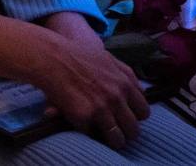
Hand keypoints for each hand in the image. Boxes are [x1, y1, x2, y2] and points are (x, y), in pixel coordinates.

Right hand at [36, 12, 149, 148]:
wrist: (52, 57)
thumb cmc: (77, 55)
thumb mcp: (108, 58)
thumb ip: (125, 74)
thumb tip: (139, 91)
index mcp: (125, 83)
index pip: (143, 112)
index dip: (134, 116)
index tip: (124, 116)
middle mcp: (117, 96)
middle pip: (133, 129)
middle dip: (125, 131)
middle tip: (115, 129)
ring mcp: (102, 108)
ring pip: (117, 139)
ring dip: (110, 139)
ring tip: (101, 134)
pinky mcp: (85, 116)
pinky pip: (93, 134)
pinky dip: (88, 131)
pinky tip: (81, 122)